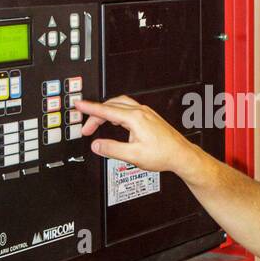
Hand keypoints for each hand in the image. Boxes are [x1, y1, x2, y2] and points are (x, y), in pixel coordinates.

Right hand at [74, 95, 194, 175]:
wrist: (181, 155)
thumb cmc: (163, 154)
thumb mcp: (133, 156)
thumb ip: (112, 149)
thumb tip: (97, 145)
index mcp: (135, 118)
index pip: (106, 110)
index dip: (90, 108)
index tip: (78, 105)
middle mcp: (140, 112)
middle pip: (111, 106)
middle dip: (96, 114)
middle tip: (86, 126)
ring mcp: (146, 113)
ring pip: (120, 104)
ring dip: (106, 111)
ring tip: (97, 122)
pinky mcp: (149, 116)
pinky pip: (128, 108)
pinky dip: (117, 112)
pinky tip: (116, 121)